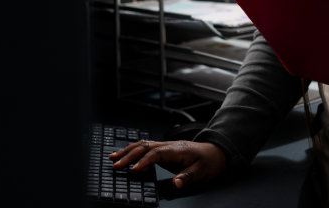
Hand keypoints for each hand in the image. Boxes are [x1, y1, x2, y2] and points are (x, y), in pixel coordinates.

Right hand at [108, 140, 226, 188]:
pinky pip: (145, 148)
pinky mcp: (162, 150)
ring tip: (113, 158)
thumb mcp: (202, 172)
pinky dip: (132, 150)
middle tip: (115, 165)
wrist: (214, 153)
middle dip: (128, 155)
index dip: (143, 161)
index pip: (156, 153)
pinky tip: (124, 155)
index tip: (133, 170)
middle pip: (144, 147)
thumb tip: (175, 183)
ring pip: (142, 145)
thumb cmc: (208, 162)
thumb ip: (188, 177)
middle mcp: (168, 146)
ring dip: (127, 151)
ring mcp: (164, 146)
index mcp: (176, 150)